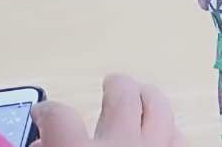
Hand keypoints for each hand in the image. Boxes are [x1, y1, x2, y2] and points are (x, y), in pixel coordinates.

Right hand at [32, 74, 184, 146]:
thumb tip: (41, 143)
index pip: (58, 118)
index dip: (48, 112)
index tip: (45, 112)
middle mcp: (123, 143)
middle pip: (123, 96)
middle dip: (118, 85)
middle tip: (113, 81)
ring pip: (160, 110)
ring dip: (150, 100)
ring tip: (143, 94)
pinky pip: (180, 137)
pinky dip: (171, 131)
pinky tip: (165, 132)